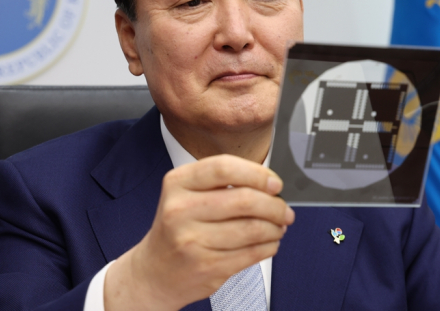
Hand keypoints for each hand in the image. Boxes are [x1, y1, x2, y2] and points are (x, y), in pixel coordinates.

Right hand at [104, 155, 293, 310]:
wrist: (155, 271)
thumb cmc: (178, 227)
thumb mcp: (187, 194)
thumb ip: (222, 183)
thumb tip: (270, 185)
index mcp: (178, 183)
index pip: (224, 168)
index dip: (257, 173)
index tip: (275, 183)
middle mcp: (180, 210)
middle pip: (244, 200)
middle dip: (274, 205)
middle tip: (284, 210)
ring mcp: (191, 241)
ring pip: (252, 229)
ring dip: (275, 228)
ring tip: (278, 227)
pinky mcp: (206, 266)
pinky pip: (250, 253)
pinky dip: (268, 246)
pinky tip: (269, 242)